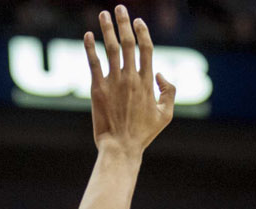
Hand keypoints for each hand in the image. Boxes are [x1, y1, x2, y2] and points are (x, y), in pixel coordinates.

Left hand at [84, 6, 174, 154]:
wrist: (121, 147)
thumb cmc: (144, 134)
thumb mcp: (166, 115)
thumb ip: (169, 91)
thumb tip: (161, 73)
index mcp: (147, 82)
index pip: (146, 48)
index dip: (142, 32)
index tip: (138, 21)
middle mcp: (131, 78)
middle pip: (128, 43)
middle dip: (124, 23)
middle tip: (120, 8)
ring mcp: (113, 82)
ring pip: (110, 48)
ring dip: (106, 28)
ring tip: (103, 14)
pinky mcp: (98, 89)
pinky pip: (93, 63)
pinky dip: (89, 47)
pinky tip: (87, 35)